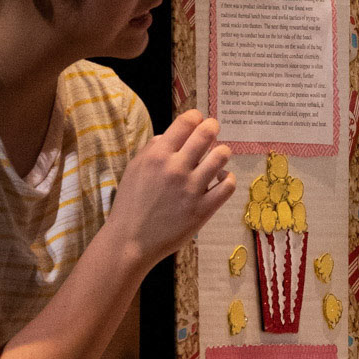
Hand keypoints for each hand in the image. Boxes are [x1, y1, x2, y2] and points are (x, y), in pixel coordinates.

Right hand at [105, 109, 233, 268]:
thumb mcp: (134, 169)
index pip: (186, 122)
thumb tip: (170, 135)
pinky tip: (220, 178)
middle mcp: (176, 168)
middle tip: (212, 131)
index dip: (196, 117)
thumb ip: (152, 149)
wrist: (130, 241)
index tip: (198, 121)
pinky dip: (228, 178)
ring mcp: (191, 189)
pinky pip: (228, 185)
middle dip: (212, 127)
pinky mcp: (203, 209)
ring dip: (222, 153)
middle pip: (207, 133)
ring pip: (221, 157)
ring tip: (217, 157)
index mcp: (157, 155)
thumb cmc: (130, 204)